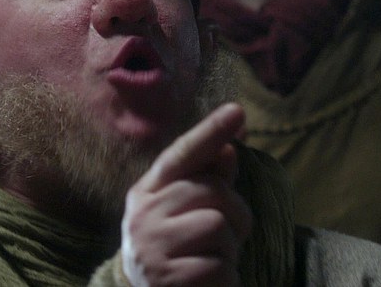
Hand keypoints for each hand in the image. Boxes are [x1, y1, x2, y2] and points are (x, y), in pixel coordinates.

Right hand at [121, 103, 252, 286]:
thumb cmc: (175, 248)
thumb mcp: (186, 211)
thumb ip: (207, 180)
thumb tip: (229, 148)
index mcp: (148, 191)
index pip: (182, 155)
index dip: (210, 132)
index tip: (237, 110)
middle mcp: (143, 215)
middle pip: (213, 191)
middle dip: (235, 215)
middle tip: (227, 238)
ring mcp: (151, 249)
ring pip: (218, 226)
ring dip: (230, 249)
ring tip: (213, 260)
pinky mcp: (168, 280)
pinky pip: (220, 267)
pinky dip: (226, 279)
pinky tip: (209, 282)